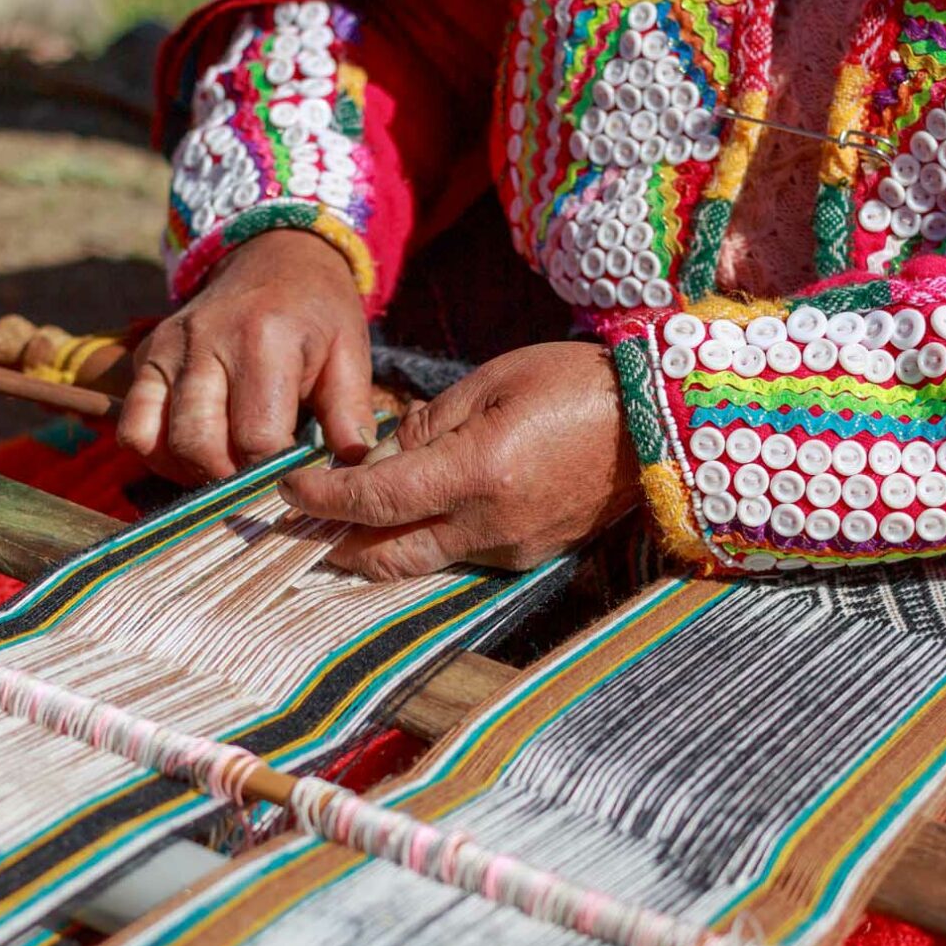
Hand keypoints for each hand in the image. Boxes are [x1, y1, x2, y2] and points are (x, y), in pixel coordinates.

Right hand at [117, 231, 374, 483]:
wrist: (274, 256)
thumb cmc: (317, 312)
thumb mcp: (348, 352)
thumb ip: (350, 413)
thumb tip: (352, 470)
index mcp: (263, 339)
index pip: (257, 436)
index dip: (275, 473)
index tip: (293, 480)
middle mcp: (206, 341)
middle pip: (199, 444)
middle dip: (229, 480)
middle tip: (258, 484)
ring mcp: (168, 348)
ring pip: (156, 439)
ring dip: (190, 471)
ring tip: (226, 471)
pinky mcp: (146, 356)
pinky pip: (133, 425)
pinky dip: (157, 453)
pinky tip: (193, 453)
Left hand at [277, 341, 636, 576]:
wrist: (658, 424)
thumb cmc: (574, 384)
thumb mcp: (490, 383)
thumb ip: (425, 426)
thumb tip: (374, 460)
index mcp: (476, 473)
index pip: (376, 501)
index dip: (323, 499)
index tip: (287, 489)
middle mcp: (489, 526)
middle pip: (387, 556)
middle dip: (334, 545)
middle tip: (296, 527)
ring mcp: (512, 550)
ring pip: (421, 563)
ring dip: (376, 547)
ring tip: (341, 524)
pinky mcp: (529, 558)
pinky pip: (460, 557)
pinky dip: (424, 541)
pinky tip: (409, 519)